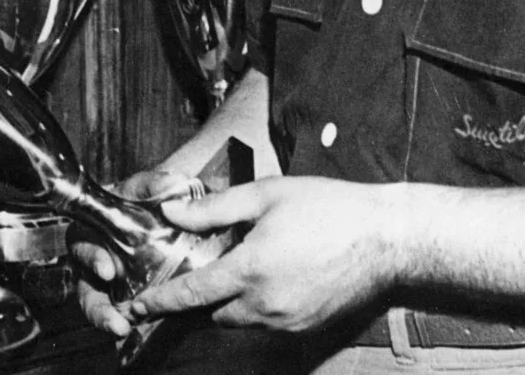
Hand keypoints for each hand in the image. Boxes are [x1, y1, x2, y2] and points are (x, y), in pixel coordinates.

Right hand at [72, 169, 206, 336]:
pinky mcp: (126, 299)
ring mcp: (109, 284)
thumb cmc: (144, 200)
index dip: (91, 258)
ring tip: (123, 331)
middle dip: (97, 308)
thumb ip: (156, 183)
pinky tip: (141, 331)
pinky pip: (122, 315)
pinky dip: (129, 324)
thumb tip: (171, 183)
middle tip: (115, 320)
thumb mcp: (148, 188)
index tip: (108, 269)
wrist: (165, 218)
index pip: (81, 244)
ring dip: (108, 321)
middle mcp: (95, 261)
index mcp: (92, 231)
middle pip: (85, 289)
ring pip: (98, 307)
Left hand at [128, 176, 401, 334]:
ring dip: (233, 301)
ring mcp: (287, 322)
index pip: (190, 295)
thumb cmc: (329, 208)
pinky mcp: (306, 328)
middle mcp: (265, 305)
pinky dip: (260, 307)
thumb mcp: (267, 195)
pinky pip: (268, 323)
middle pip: (213, 313)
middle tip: (208, 267)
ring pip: (241, 320)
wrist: (387, 238)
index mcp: (250, 271)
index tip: (137, 307)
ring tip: (248, 266)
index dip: (159, 302)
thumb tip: (173, 214)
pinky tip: (277, 276)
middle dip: (204, 297)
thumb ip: (215, 209)